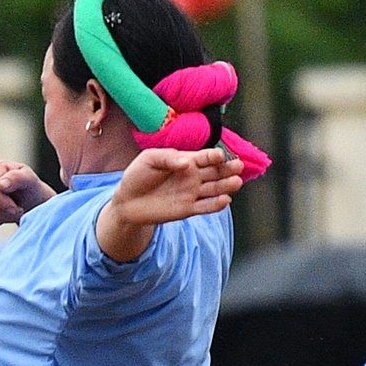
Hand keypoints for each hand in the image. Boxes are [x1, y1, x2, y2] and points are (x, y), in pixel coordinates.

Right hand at [0, 160, 53, 227]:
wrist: (29, 200)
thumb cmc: (30, 188)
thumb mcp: (30, 181)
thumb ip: (17, 178)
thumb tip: (1, 184)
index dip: (3, 202)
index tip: (18, 208)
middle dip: (4, 211)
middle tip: (17, 211)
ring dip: (1, 217)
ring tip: (12, 211)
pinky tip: (4, 215)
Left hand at [105, 147, 242, 230]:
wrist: (126, 201)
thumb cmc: (137, 175)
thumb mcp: (149, 159)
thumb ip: (168, 157)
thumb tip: (186, 162)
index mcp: (185, 160)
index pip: (205, 157)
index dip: (214, 156)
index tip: (219, 155)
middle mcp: (192, 176)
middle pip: (215, 172)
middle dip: (228, 169)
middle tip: (238, 166)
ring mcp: (191, 193)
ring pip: (214, 189)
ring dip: (226, 186)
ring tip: (236, 182)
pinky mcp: (187, 210)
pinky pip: (205, 207)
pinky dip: (216, 205)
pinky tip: (225, 201)